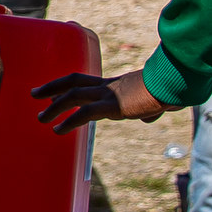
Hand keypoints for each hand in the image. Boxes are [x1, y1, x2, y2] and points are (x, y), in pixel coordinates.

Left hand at [32, 68, 167, 131]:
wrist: (176, 85)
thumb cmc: (170, 92)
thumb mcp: (156, 103)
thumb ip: (149, 110)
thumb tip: (150, 118)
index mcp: (116, 84)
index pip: (85, 81)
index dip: (68, 85)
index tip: (53, 91)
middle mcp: (109, 86)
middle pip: (73, 82)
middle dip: (52, 88)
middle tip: (35, 94)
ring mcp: (109, 94)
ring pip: (73, 96)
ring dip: (54, 107)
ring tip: (41, 118)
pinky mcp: (113, 105)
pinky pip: (84, 113)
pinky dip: (69, 121)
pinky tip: (59, 130)